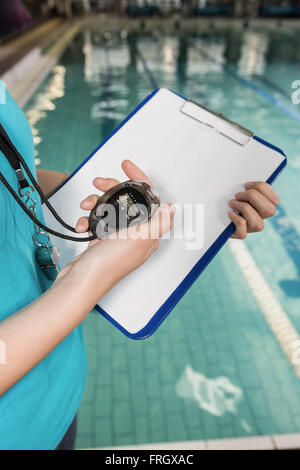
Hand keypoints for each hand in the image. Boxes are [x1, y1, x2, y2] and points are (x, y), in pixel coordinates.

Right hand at [57, 160, 174, 298]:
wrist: (81, 282)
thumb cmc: (109, 265)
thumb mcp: (140, 239)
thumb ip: (160, 222)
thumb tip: (172, 208)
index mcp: (148, 233)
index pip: (148, 198)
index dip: (138, 179)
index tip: (126, 166)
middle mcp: (134, 234)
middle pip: (125, 200)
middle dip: (111, 188)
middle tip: (99, 182)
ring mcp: (117, 237)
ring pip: (108, 208)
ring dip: (95, 202)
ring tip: (86, 205)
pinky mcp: (101, 240)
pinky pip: (95, 220)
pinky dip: (87, 219)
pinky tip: (82, 225)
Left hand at [228, 182, 278, 238]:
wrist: (215, 213)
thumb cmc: (227, 198)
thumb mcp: (238, 189)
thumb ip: (246, 186)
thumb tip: (245, 183)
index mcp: (264, 205)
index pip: (275, 200)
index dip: (261, 188)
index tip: (245, 185)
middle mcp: (261, 218)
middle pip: (270, 210)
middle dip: (253, 197)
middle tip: (238, 194)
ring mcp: (251, 228)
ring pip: (258, 223)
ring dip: (244, 209)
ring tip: (232, 203)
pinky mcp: (239, 234)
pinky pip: (243, 233)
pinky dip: (236, 220)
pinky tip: (229, 213)